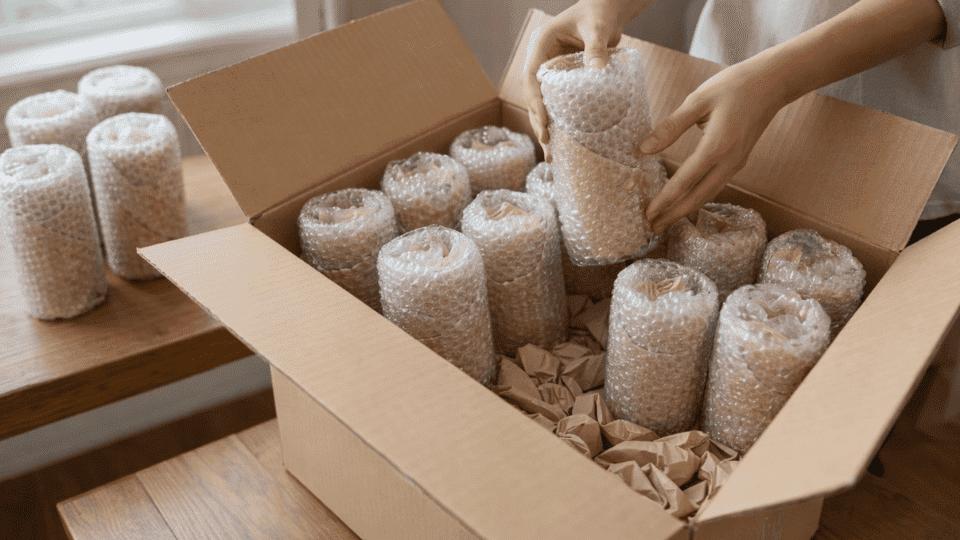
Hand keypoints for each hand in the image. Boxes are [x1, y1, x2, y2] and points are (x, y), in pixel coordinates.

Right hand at [523, 0, 649, 160]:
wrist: (608, 10)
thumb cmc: (600, 13)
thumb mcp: (597, 28)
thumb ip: (596, 47)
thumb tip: (597, 70)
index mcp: (541, 44)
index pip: (531, 77)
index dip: (535, 101)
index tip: (544, 122)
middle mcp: (542, 59)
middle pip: (533, 95)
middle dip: (538, 120)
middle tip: (546, 143)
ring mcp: (552, 71)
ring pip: (542, 102)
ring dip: (545, 126)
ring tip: (550, 154)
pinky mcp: (564, 80)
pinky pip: (557, 102)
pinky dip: (559, 121)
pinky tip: (562, 142)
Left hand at [643, 61, 787, 233]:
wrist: (773, 82)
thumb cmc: (734, 86)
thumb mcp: (698, 100)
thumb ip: (671, 126)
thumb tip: (644, 149)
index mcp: (717, 146)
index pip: (685, 181)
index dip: (665, 200)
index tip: (647, 214)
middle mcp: (729, 161)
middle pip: (698, 197)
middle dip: (674, 214)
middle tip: (651, 228)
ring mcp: (736, 163)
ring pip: (708, 195)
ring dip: (686, 210)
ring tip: (664, 221)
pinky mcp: (738, 161)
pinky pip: (716, 186)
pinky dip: (698, 198)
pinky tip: (684, 202)